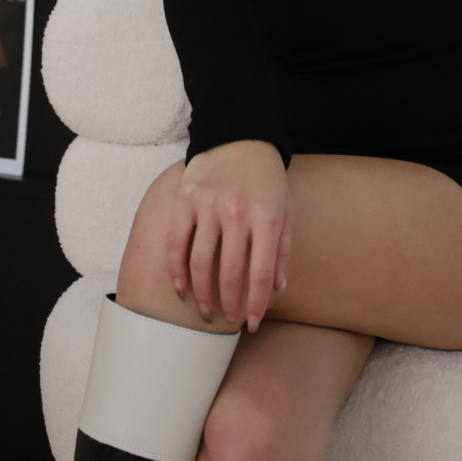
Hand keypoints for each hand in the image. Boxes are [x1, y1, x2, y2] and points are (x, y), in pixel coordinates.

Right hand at [166, 139, 291, 332]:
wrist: (240, 136)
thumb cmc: (266, 180)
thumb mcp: (285, 210)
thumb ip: (282, 251)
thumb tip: (275, 291)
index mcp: (267, 217)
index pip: (261, 273)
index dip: (255, 304)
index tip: (252, 324)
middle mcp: (237, 212)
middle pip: (230, 273)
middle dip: (230, 305)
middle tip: (229, 320)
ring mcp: (208, 205)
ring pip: (200, 262)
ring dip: (202, 294)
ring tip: (206, 311)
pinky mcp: (185, 199)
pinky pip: (176, 243)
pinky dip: (177, 270)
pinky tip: (181, 288)